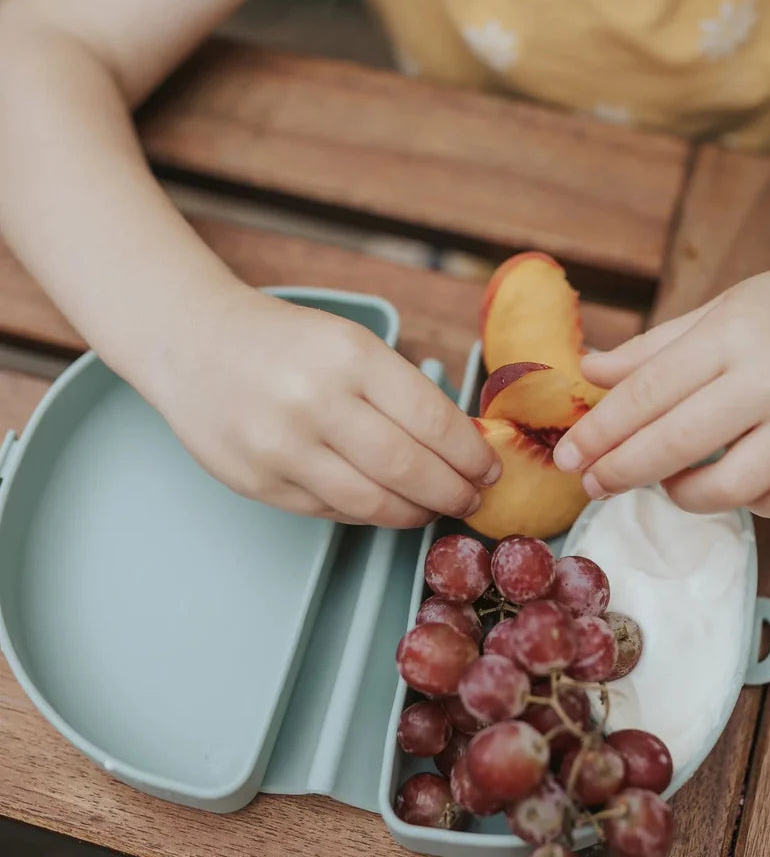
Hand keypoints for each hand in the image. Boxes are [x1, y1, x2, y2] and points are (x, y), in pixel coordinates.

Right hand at [148, 288, 500, 525]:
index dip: (471, 454)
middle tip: (472, 498)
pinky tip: (387, 505)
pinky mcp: (258, 484)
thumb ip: (400, 392)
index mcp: (350, 357)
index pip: (432, 420)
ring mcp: (282, 449)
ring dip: (416, 513)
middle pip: (409, 469)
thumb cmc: (284, 342)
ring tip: (435, 508)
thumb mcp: (350, 343)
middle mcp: (315, 403)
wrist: (192, 343)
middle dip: (454, 492)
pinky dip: (371, 514)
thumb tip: (461, 446)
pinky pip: (333, 513)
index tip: (489, 468)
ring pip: (373, 503)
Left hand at [553, 253, 769, 517]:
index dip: (601, 431)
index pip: (649, 392)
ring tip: (666, 480)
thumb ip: (652, 348)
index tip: (569, 455)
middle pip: (678, 444)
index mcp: (735, 333)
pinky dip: (744, 502)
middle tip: (593, 483)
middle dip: (622, 471)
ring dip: (681, 494)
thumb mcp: (720, 310)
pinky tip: (728, 482)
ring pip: (730, 489)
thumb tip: (587, 372)